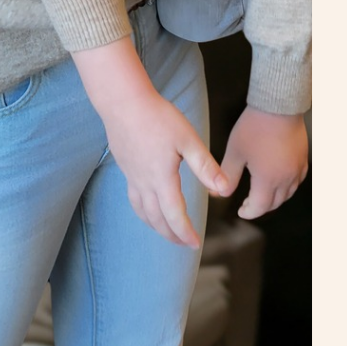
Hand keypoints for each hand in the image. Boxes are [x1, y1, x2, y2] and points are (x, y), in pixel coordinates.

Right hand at [105, 87, 229, 247]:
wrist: (123, 101)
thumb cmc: (157, 117)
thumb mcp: (187, 139)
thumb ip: (205, 166)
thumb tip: (224, 190)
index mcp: (162, 178)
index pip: (174, 215)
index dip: (185, 233)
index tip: (196, 244)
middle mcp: (144, 182)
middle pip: (156, 219)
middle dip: (171, 235)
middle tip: (185, 243)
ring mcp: (132, 175)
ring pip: (142, 211)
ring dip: (156, 226)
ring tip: (167, 232)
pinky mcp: (125, 166)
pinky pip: (133, 198)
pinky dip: (143, 211)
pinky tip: (148, 206)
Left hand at [220, 105, 308, 219]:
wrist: (278, 106)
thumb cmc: (255, 127)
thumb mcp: (236, 152)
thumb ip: (228, 175)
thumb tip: (219, 193)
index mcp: (268, 180)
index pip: (260, 206)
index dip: (249, 212)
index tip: (241, 211)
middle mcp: (286, 178)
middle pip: (275, 202)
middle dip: (261, 206)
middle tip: (249, 203)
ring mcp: (297, 169)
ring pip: (288, 193)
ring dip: (275, 198)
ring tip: (262, 194)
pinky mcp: (303, 159)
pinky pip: (297, 180)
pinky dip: (287, 186)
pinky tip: (280, 179)